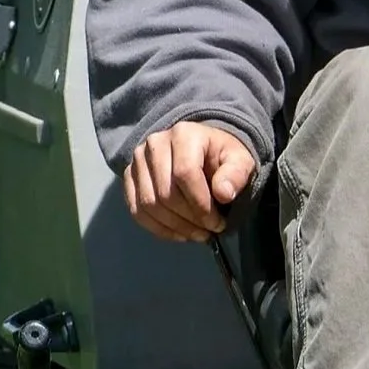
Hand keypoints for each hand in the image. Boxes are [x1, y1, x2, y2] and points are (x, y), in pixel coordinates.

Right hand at [122, 121, 257, 242]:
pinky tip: (178, 234)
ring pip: (149, 204)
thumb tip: (224, 194)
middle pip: (166, 192)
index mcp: (184, 134)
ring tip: (196, 234)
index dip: (201, 204)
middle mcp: (155, 143)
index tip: (217, 223)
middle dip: (189, 220)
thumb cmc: (222, 156)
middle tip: (208, 231)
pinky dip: (157, 228)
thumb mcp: (239, 160)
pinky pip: (137, 210)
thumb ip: (236, 174)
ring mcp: (138, 160)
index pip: (185, 174)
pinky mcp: (129, 176)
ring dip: (174, 227)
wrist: (202, 149)